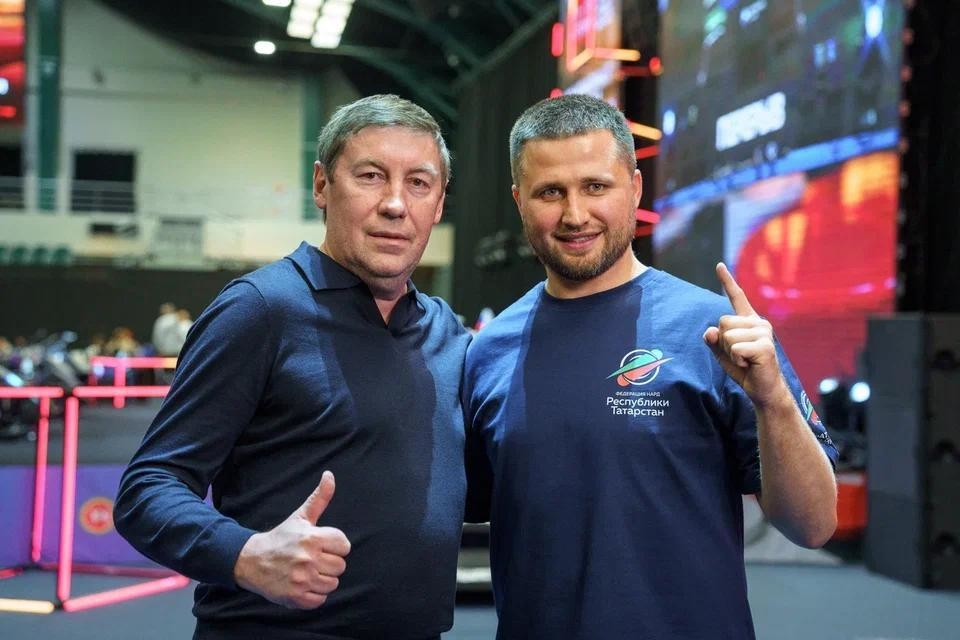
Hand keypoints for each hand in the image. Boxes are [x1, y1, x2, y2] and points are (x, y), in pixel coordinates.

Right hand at [234, 471, 350, 608]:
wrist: (252, 561)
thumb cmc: (281, 537)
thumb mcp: (301, 517)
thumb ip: (319, 498)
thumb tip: (330, 475)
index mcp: (312, 538)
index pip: (344, 546)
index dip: (335, 546)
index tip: (321, 545)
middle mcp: (308, 559)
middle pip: (340, 566)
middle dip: (329, 563)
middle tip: (313, 559)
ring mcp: (301, 580)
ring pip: (332, 584)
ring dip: (322, 579)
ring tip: (308, 571)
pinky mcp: (296, 598)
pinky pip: (320, 599)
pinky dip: (314, 594)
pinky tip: (303, 584)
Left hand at [702, 263, 786, 406]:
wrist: (764, 390)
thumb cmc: (745, 370)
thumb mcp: (723, 354)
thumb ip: (714, 341)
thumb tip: (709, 331)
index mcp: (749, 322)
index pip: (737, 297)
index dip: (727, 281)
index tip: (718, 265)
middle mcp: (758, 323)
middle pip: (722, 322)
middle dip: (723, 342)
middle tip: (738, 355)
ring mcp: (764, 333)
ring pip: (727, 336)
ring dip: (730, 352)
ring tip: (745, 360)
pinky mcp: (765, 346)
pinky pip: (735, 349)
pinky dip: (737, 360)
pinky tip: (749, 365)